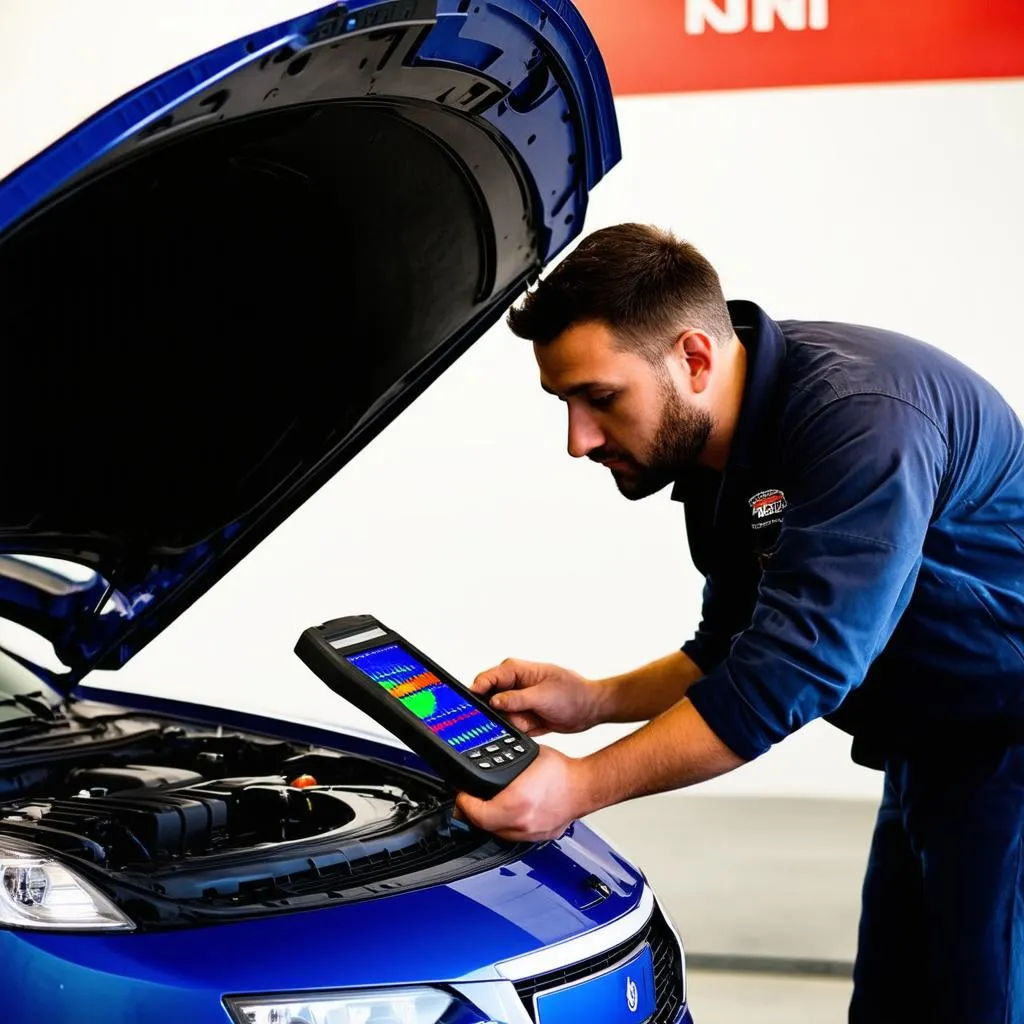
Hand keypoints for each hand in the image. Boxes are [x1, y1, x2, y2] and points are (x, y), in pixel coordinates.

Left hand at [455, 745, 588, 841]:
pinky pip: (514, 837)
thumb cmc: (561, 771)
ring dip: (488, 822)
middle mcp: (522, 823)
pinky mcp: (539, 837)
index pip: (476, 813)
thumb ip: (502, 765)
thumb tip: (486, 763)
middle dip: (472, 814)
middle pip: (484, 827)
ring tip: (484, 807)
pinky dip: (505, 827)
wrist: (585, 786)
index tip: (462, 795)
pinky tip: (506, 814)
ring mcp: (530, 834)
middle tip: (468, 802)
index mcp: (516, 803)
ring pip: (497, 835)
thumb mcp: (525, 758)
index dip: (464, 803)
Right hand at [471, 658, 602, 736]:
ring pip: (500, 716)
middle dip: (499, 713)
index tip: (472, 705)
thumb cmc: (572, 693)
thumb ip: (516, 699)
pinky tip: (536, 724)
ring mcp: (517, 701)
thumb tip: (493, 701)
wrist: (590, 709)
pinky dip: (521, 729)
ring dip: (514, 722)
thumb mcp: (543, 696)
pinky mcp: (522, 715)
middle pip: (488, 700)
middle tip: (515, 716)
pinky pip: (511, 726)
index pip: (487, 678)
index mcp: (516, 670)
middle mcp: (513, 684)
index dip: (477, 690)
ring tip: (533, 720)